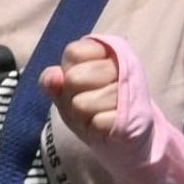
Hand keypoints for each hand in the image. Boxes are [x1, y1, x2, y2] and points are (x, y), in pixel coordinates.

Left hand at [39, 33, 155, 157]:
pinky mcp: (133, 116)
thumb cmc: (89, 105)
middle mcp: (123, 64)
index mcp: (106, 50)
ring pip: (81, 104)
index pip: (73, 52)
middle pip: (74, 78)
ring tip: (98, 112)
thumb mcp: (64, 89)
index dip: (68, 70)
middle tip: (88, 100)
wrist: (119, 134)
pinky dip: (95, 127)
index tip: (80, 81)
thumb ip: (51, 79)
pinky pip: (96, 123)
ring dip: (83, 114)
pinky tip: (107, 124)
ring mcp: (130, 89)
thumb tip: (54, 78)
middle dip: (73, 95)